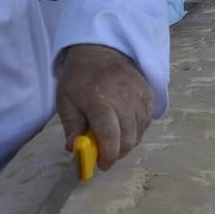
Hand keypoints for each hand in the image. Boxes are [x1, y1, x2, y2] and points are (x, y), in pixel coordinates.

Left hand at [55, 43, 152, 170]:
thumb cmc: (79, 76)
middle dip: (116, 153)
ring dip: (125, 142)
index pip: (109, 134)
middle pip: (127, 139)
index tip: (101, 164)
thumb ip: (71, 126)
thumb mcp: (65, 99)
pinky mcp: (149, 95)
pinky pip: (146, 124)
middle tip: (104, 153)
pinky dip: (135, 131)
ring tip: (111, 135)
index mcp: (99, 99)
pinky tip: (122, 124)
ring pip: (138, 134)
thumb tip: (74, 149)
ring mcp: (139, 96)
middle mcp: (123, 98)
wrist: (101, 49)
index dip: (107, 154)